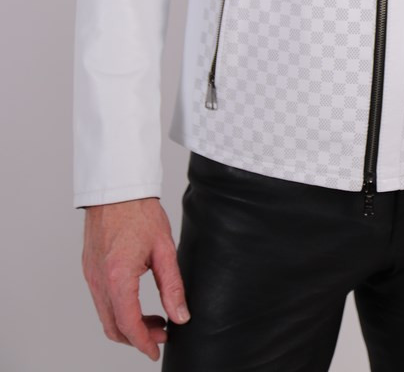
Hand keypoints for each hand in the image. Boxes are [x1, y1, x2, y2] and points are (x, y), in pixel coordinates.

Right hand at [82, 197, 189, 361]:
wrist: (117, 187)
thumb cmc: (140, 211)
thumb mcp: (164, 249)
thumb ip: (172, 286)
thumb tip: (180, 316)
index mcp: (118, 277)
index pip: (129, 324)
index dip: (144, 343)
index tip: (157, 350)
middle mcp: (99, 280)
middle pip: (114, 327)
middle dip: (137, 338)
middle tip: (161, 333)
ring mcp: (90, 275)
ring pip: (105, 316)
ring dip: (127, 324)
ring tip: (153, 318)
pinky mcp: (89, 268)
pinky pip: (100, 300)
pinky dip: (117, 309)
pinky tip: (136, 302)